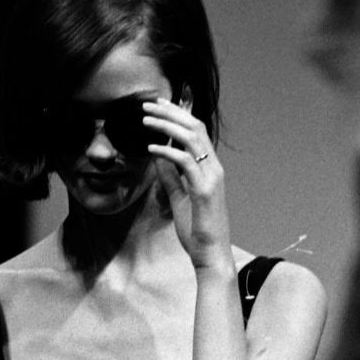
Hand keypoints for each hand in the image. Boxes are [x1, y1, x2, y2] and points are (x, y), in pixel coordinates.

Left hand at [142, 97, 230, 268]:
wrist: (211, 256)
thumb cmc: (197, 231)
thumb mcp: (179, 199)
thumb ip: (171, 177)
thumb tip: (158, 157)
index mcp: (209, 169)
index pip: (196, 132)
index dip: (178, 115)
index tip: (158, 105)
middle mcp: (214, 168)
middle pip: (195, 127)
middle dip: (171, 112)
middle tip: (149, 103)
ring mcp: (211, 177)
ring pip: (192, 138)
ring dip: (167, 126)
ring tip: (146, 120)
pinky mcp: (205, 190)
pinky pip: (186, 162)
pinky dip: (168, 152)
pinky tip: (151, 149)